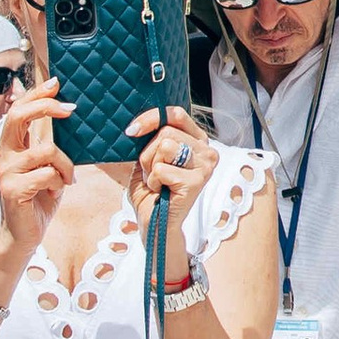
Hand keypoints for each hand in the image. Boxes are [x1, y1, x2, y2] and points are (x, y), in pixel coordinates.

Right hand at [0, 85, 71, 261]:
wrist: (24, 235)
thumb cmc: (38, 199)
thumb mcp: (45, 167)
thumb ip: (48, 145)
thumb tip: (66, 116)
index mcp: (9, 147)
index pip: (17, 110)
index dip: (35, 94)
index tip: (56, 83)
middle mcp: (2, 155)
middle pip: (18, 116)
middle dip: (45, 106)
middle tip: (71, 109)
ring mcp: (5, 172)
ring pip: (47, 150)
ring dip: (65, 165)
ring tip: (66, 180)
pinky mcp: (13, 189)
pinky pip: (48, 174)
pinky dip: (60, 182)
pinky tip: (55, 193)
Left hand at [128, 110, 219, 230]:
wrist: (155, 224)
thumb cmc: (151, 191)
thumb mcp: (147, 158)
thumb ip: (148, 138)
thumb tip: (133, 125)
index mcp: (196, 140)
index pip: (176, 114)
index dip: (151, 118)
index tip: (132, 131)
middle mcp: (206, 150)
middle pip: (165, 132)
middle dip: (148, 154)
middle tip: (152, 173)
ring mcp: (205, 166)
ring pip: (164, 146)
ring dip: (151, 167)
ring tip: (158, 181)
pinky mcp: (196, 181)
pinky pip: (162, 169)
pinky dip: (154, 182)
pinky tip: (162, 191)